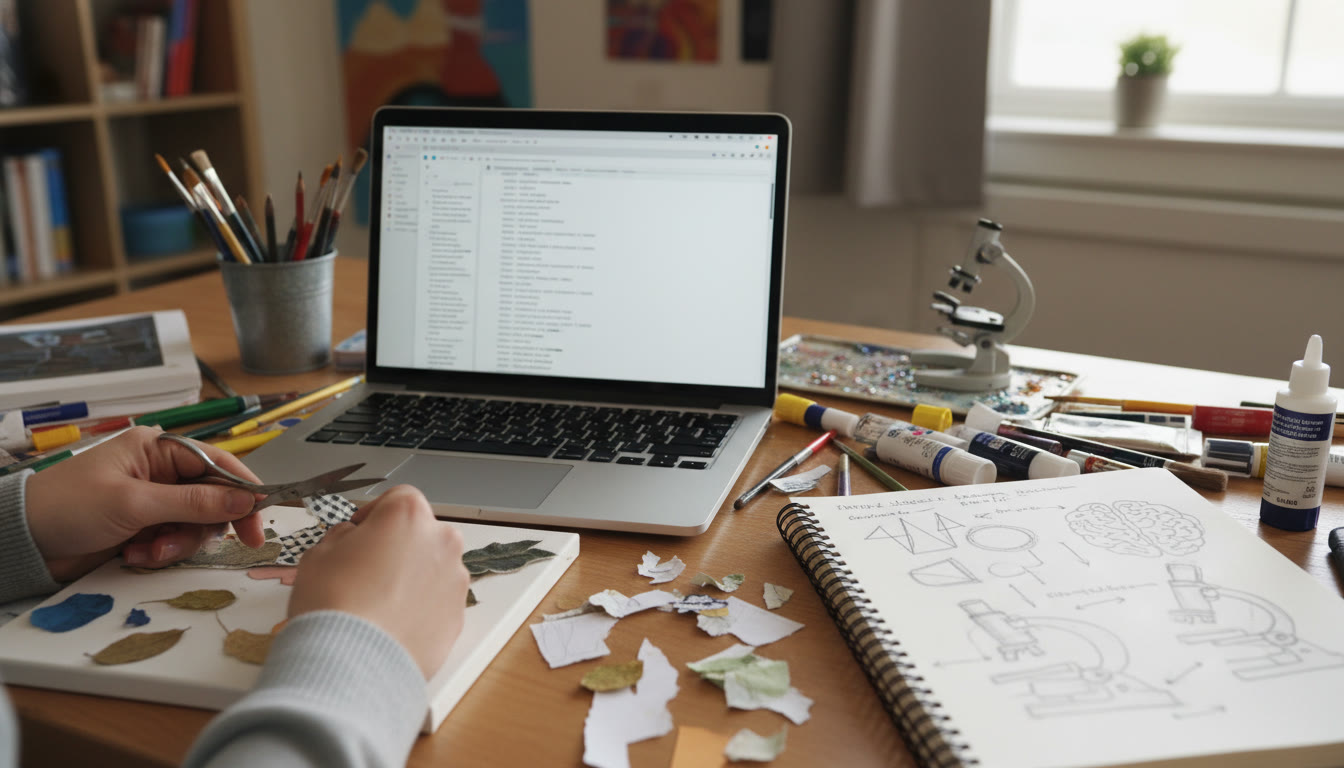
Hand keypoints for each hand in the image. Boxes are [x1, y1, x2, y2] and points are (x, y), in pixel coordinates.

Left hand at [24, 426, 264, 580]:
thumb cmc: (69, 507)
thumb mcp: (135, 503)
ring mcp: (152, 502)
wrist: (22, 542)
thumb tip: (245, 500)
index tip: (258, 516)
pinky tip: (133, 555)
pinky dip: (159, 553)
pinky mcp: (143, 529)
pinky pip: (173, 541)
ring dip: (177, 544)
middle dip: (204, 524)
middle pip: (212, 497)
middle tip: (217, 543)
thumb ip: (194, 502)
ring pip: (195, 524)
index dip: (242, 488)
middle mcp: (159, 472)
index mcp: (157, 449)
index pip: (217, 463)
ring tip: (147, 552)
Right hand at [287, 484, 469, 678]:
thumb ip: (344, 537)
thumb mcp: (319, 553)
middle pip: (420, 534)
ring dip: (411, 578)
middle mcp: (441, 542)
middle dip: (397, 547)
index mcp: (408, 516)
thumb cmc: (332, 603)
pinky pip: (437, 603)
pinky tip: (391, 625)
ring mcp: (455, 581)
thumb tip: (354, 539)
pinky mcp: (458, 617)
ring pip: (432, 569)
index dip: (375, 514)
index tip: (360, 531)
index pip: (398, 498)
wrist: (351, 663)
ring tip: (377, 604)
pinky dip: (420, 608)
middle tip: (365, 571)